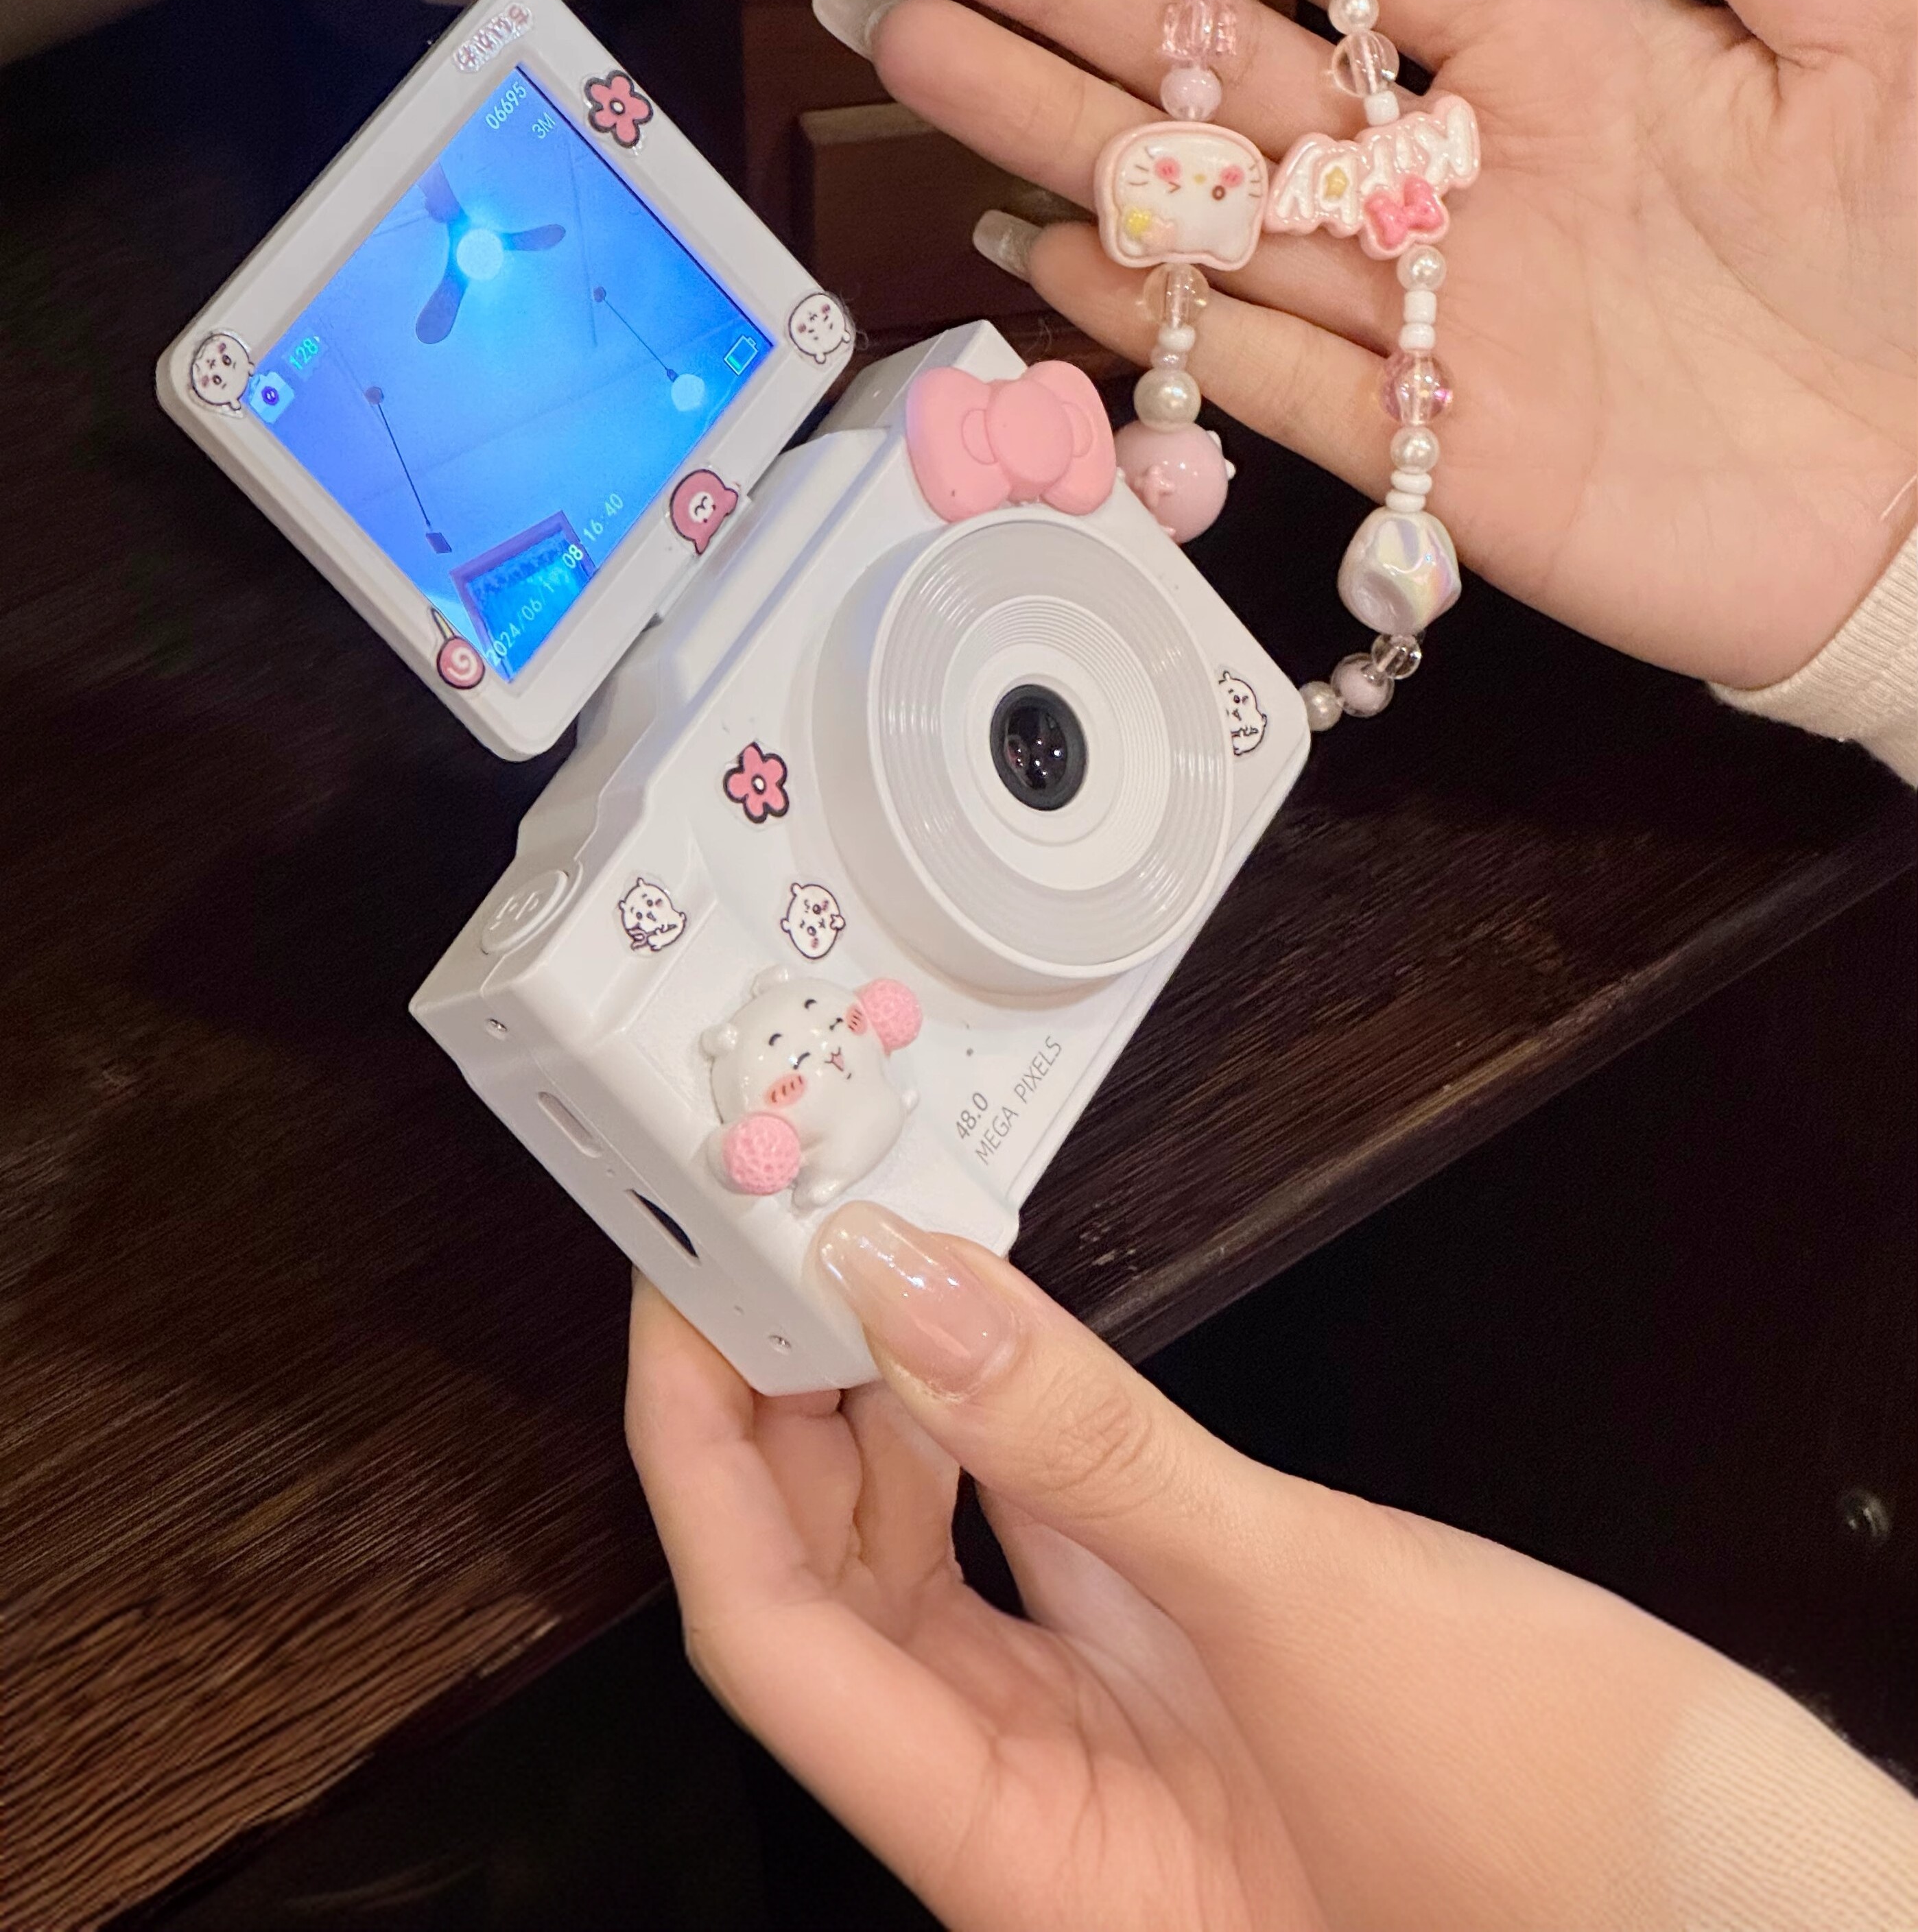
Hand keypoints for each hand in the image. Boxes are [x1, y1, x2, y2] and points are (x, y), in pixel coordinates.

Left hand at [627, 1211, 1916, 1931]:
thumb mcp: (1289, 1598)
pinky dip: (982, 1435)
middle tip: (742, 1231)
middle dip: (765, 1412)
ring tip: (832, 1257)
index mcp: (1018, 1860)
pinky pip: (1027, 1548)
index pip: (772, 1640)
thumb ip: (1074, 1436)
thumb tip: (893, 1283)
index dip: (700, 1453)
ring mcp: (1103, 1750)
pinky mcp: (1177, 1679)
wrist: (1735, 1892)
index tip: (678, 1289)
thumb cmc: (1541, 1814)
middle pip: (823, 1597)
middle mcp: (1031, 1820)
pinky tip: (966, 1336)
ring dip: (865, 1414)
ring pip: (918, 1569)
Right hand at [809, 0, 1915, 685]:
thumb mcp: (1867, 20)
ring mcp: (1419, 308)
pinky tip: (1030, 245)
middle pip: (1209, 50)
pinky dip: (1147, 317)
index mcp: (1539, 45)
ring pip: (1198, 203)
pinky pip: (1254, 372)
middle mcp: (1445, 169)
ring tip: (905, 44)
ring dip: (1045, 122)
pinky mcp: (1422, 447)